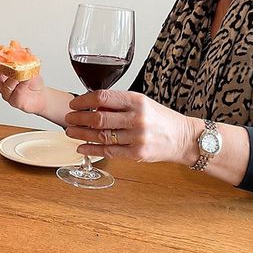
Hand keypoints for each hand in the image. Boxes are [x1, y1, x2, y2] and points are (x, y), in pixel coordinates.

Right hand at [0, 61, 47, 114]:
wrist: (41, 97)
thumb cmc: (33, 82)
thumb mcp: (32, 68)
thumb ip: (27, 59)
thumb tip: (25, 49)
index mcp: (5, 73)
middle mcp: (3, 83)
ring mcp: (6, 91)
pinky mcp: (11, 99)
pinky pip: (9, 89)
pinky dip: (11, 82)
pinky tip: (14, 79)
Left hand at [64, 89, 197, 162]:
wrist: (183, 138)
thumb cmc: (161, 119)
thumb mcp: (142, 103)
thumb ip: (119, 103)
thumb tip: (92, 104)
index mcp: (137, 101)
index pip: (103, 97)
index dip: (84, 100)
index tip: (74, 103)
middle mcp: (137, 118)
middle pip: (99, 118)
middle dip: (79, 118)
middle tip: (68, 118)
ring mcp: (137, 138)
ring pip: (101, 136)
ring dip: (81, 134)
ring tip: (70, 132)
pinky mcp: (137, 154)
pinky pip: (109, 151)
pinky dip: (92, 149)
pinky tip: (81, 147)